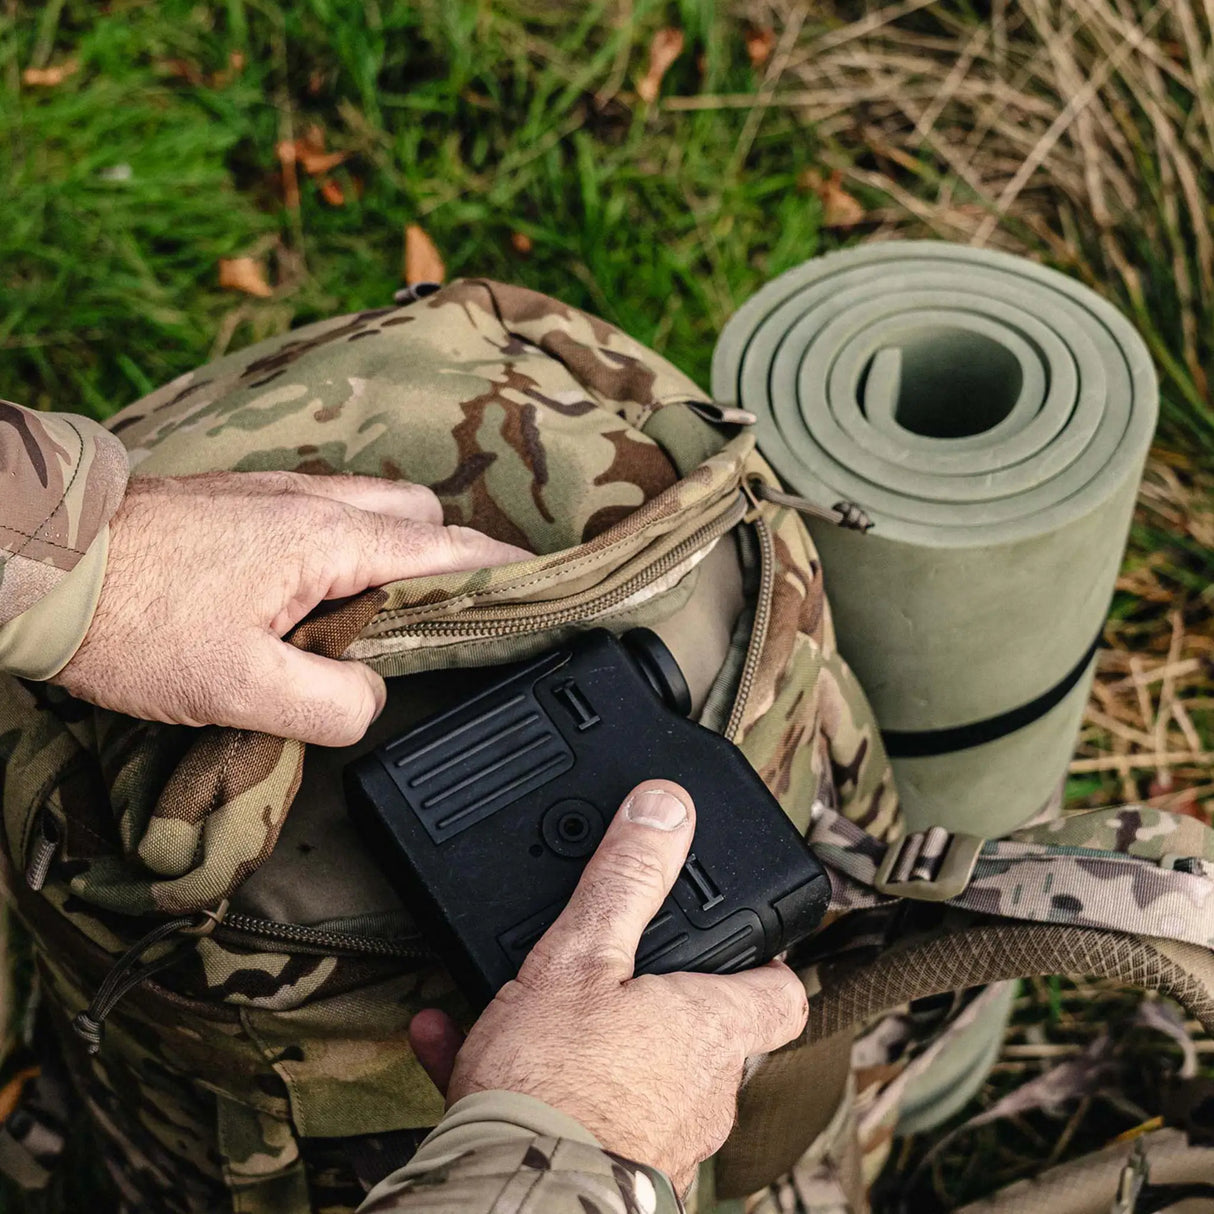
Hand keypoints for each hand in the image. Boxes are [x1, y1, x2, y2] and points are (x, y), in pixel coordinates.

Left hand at [54, 471, 528, 744]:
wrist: (42, 563)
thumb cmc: (133, 620)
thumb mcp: (239, 687)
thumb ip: (332, 701)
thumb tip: (372, 696)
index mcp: (331, 538)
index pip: (449, 547)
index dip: (503, 572)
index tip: (543, 593)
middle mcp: (314, 501)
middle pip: (420, 512)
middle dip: (448, 556)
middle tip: (445, 620)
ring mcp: (275, 494)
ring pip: (372, 508)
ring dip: (394, 550)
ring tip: (381, 616)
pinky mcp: (241, 503)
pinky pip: (325, 512)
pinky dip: (348, 546)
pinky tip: (316, 597)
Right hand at [409, 780, 808, 1193]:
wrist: (510, 1202)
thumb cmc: (555, 1087)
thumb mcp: (582, 956)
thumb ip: (627, 879)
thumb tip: (669, 806)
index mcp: (708, 1031)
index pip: (780, 994)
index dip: (767, 960)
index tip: (745, 937)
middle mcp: (699, 1094)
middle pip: (702, 1032)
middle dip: (655, 999)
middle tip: (612, 964)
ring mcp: (657, 1139)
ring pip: (628, 1071)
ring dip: (580, 1036)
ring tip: (516, 1006)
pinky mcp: (605, 1173)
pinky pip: (569, 1110)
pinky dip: (526, 1079)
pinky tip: (453, 1043)